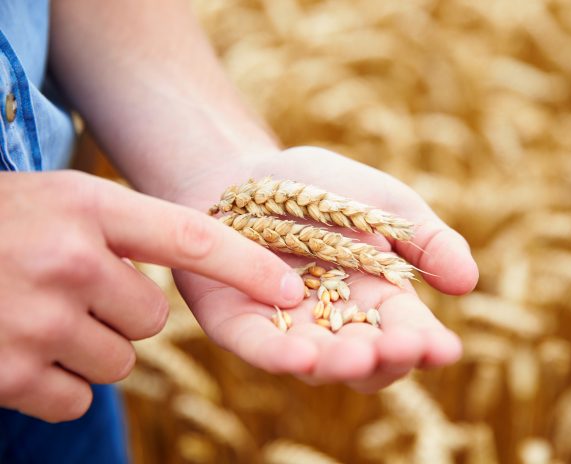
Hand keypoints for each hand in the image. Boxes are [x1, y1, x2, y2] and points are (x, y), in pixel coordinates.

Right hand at [0, 170, 303, 421]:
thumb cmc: (0, 223)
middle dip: (123, 312)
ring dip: (90, 346)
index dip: (248, 266)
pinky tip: (18, 347)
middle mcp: (67, 260)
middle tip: (73, 289)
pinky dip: (57, 381)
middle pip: (152, 319)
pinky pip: (77, 396)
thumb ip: (126, 230)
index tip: (291, 288)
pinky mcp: (6, 374)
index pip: (191, 237)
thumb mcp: (61, 202)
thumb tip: (205, 271)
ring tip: (38, 313)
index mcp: (86, 206)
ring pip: (119, 360)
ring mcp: (34, 320)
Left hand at [172, 147, 477, 391]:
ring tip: (358, 355)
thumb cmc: (322, 189)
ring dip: (338, 364)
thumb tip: (467, 282)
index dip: (427, 344)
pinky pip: (259, 347)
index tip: (446, 348)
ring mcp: (285, 328)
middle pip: (366, 361)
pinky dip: (278, 356)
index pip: (408, 333)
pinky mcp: (238, 323)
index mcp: (377, 298)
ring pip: (317, 363)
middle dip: (386, 359)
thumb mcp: (385, 204)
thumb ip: (426, 240)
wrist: (247, 174)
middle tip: (403, 348)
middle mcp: (335, 324)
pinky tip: (300, 357)